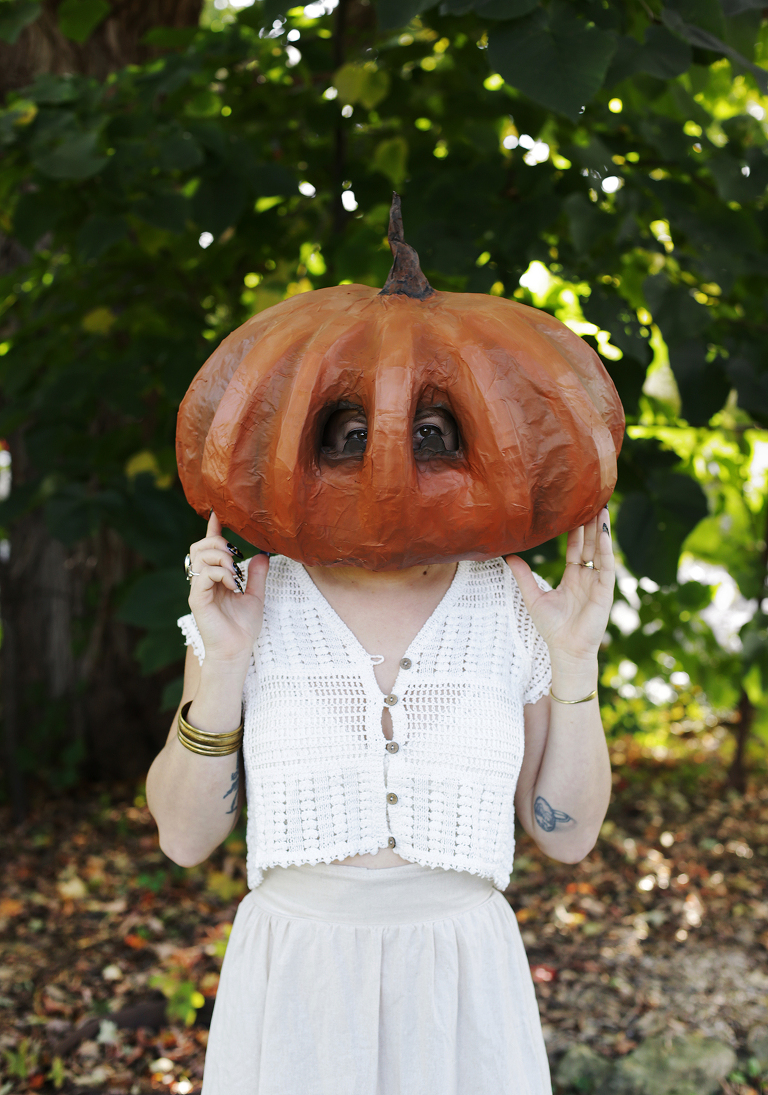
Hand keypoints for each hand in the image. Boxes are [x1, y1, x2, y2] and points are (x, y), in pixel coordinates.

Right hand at [187, 513, 268, 665]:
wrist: (237, 651)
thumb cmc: (243, 627)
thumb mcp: (255, 596)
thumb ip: (257, 575)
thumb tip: (262, 554)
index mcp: (215, 578)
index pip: (210, 548)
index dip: (213, 529)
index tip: (219, 513)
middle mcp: (203, 581)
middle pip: (199, 547)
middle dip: (217, 543)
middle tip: (235, 556)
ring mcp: (198, 590)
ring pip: (200, 557)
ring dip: (221, 558)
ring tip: (236, 572)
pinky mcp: (197, 600)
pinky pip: (203, 575)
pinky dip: (221, 574)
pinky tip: (233, 584)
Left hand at [504, 507, 614, 671]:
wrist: (565, 649)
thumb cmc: (552, 628)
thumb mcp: (533, 597)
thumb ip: (523, 576)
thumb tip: (508, 557)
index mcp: (572, 577)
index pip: (575, 548)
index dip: (575, 530)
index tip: (573, 511)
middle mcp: (586, 577)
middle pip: (589, 544)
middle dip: (590, 524)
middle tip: (590, 500)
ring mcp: (597, 583)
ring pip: (600, 550)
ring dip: (601, 530)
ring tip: (601, 508)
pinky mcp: (605, 591)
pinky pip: (607, 566)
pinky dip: (606, 549)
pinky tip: (604, 532)